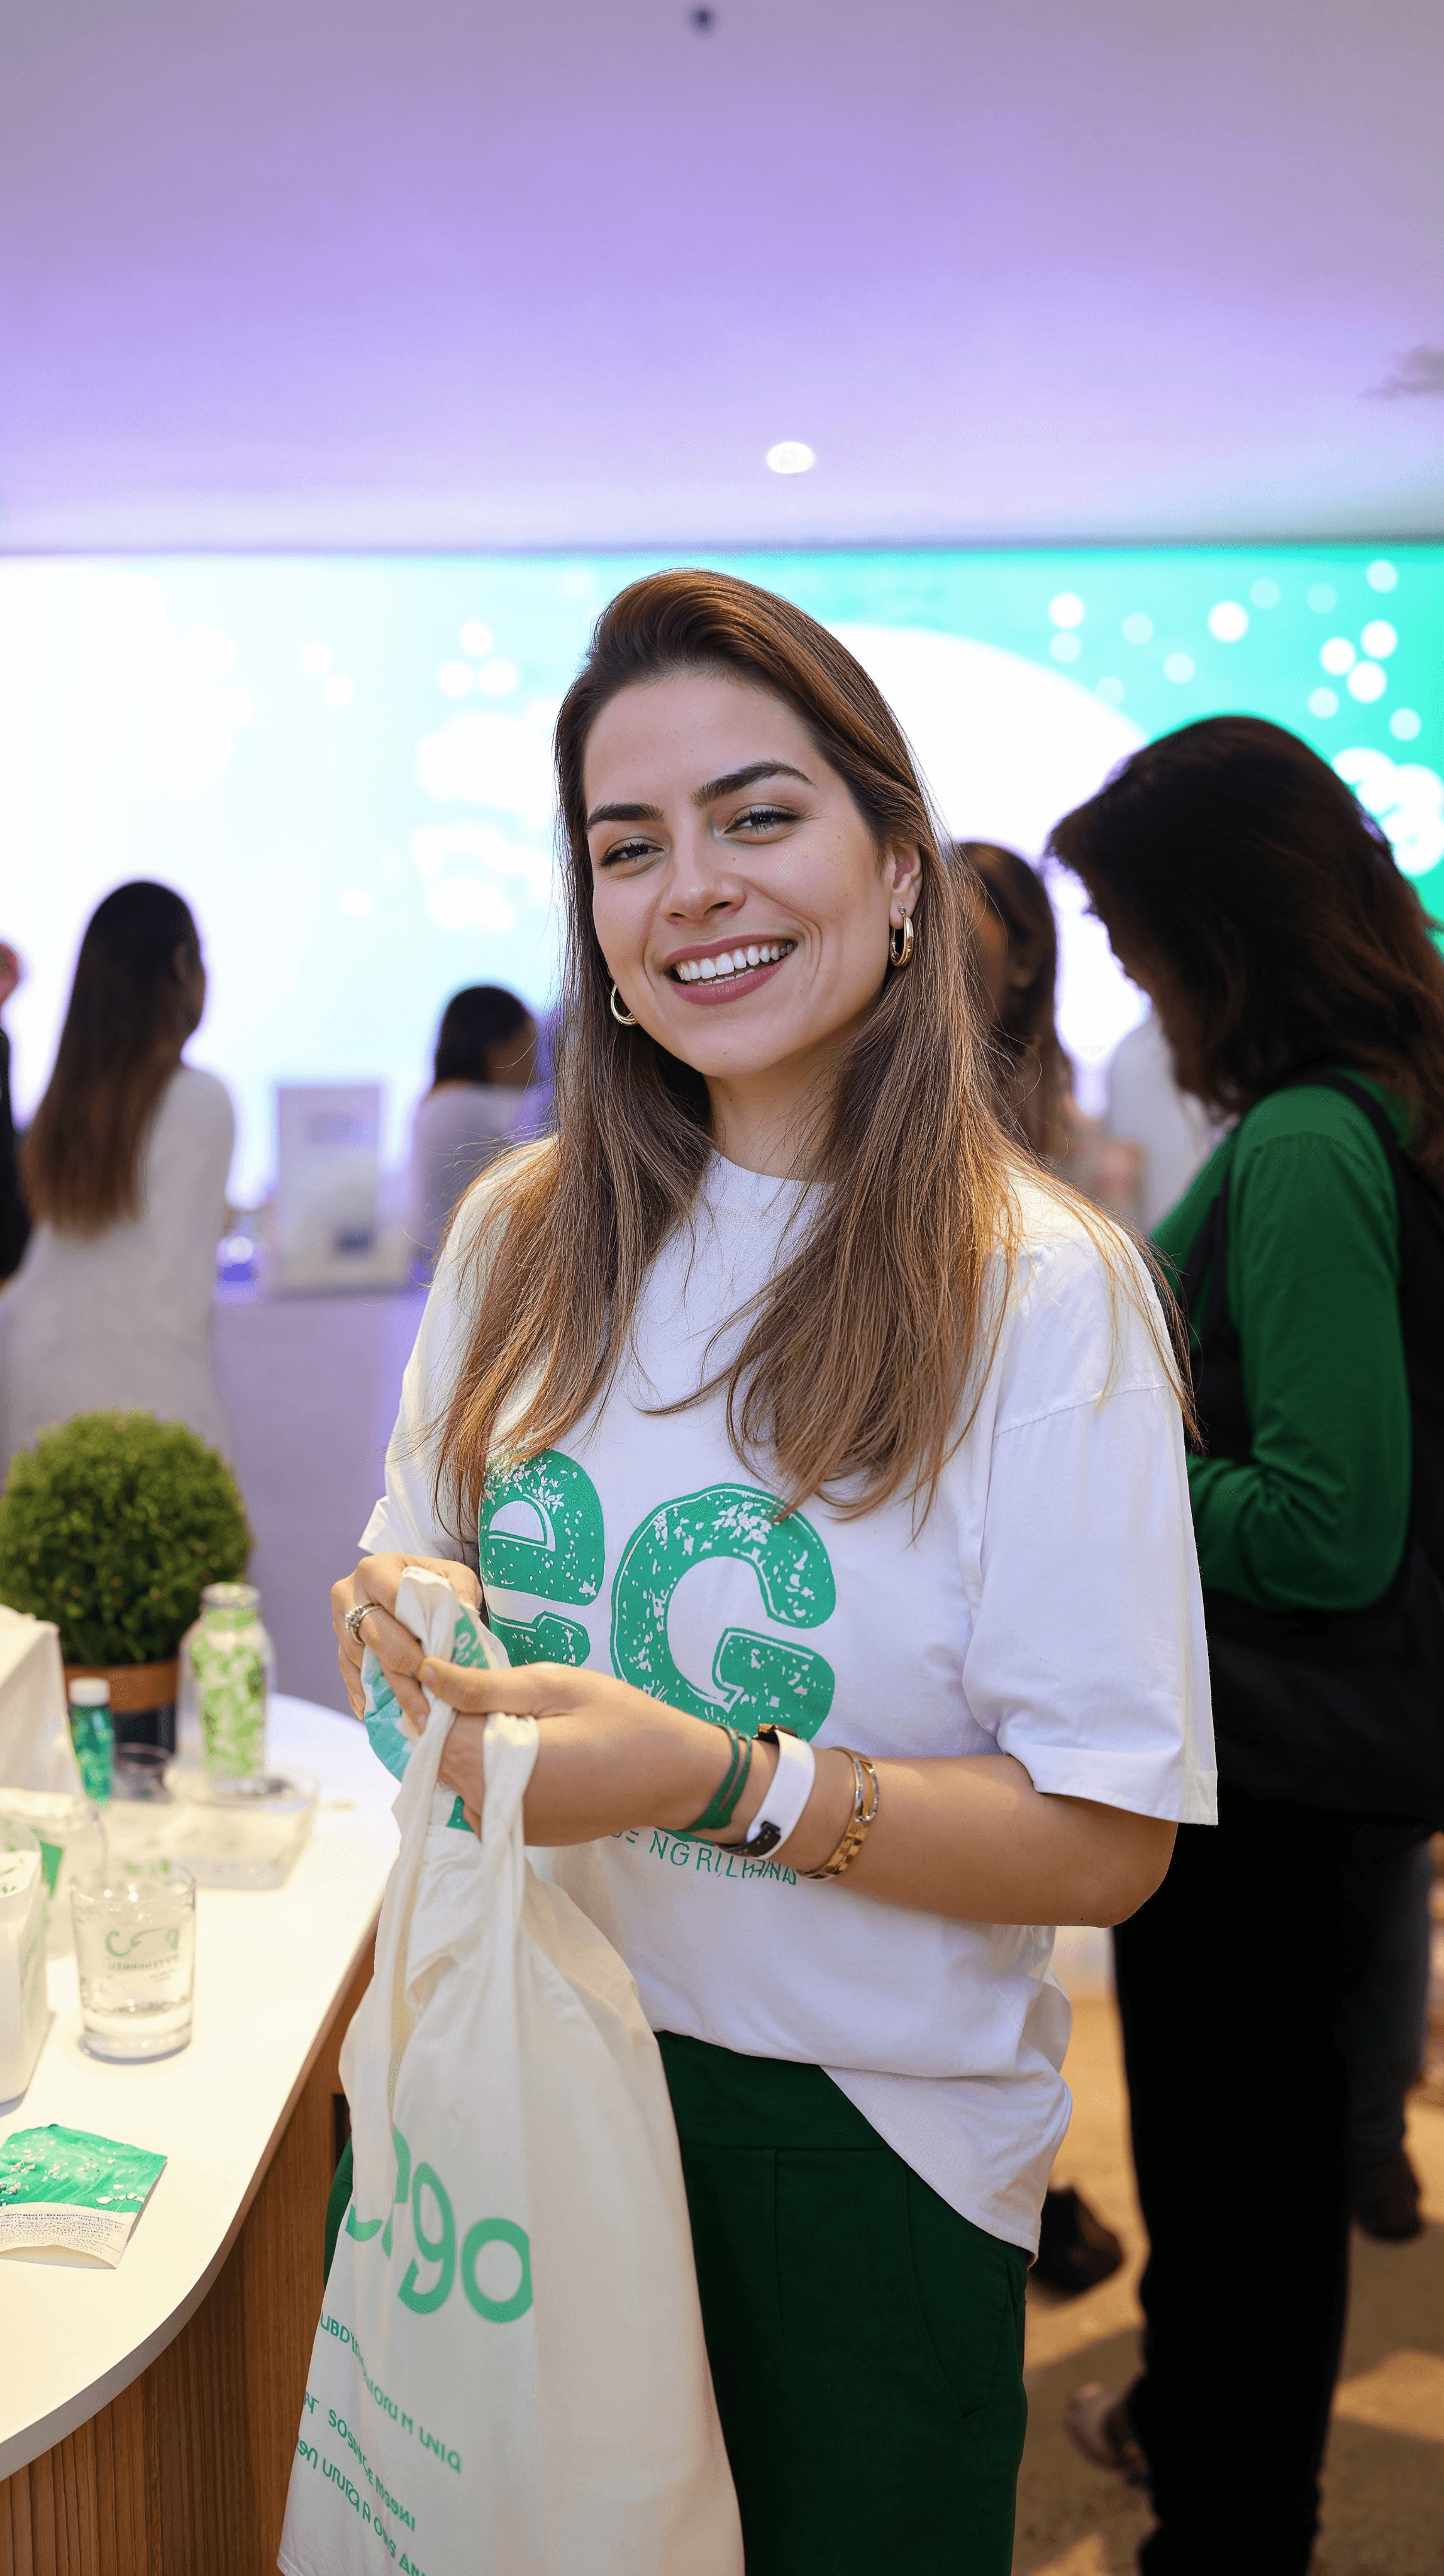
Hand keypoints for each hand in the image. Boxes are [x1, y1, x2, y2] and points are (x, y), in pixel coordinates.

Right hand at [332, 1552, 482, 1720]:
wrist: (404, 1583)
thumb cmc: (432, 1581)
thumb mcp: (453, 1575)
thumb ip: (460, 1591)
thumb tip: (462, 1613)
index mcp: (376, 1569)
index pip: (394, 1602)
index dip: (415, 1635)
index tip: (437, 1665)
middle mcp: (348, 1593)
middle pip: (376, 1637)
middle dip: (404, 1673)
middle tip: (427, 1704)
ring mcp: (339, 1622)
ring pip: (362, 1661)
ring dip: (389, 1691)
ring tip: (417, 1718)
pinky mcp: (339, 1646)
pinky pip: (348, 1674)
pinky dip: (365, 1695)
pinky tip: (382, 1715)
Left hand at [414, 1654, 857, 1861]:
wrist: (679, 1777)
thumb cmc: (625, 1719)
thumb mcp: (557, 1685)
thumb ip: (485, 1686)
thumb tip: (425, 1672)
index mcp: (498, 1765)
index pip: (430, 1730)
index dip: (419, 1691)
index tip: (420, 1655)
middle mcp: (494, 1806)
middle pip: (436, 1758)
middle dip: (432, 1715)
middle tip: (440, 1667)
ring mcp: (510, 1825)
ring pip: (456, 1779)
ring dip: (454, 1740)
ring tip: (470, 1696)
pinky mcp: (526, 1832)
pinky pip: (480, 1797)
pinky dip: (477, 1765)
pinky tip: (498, 1734)